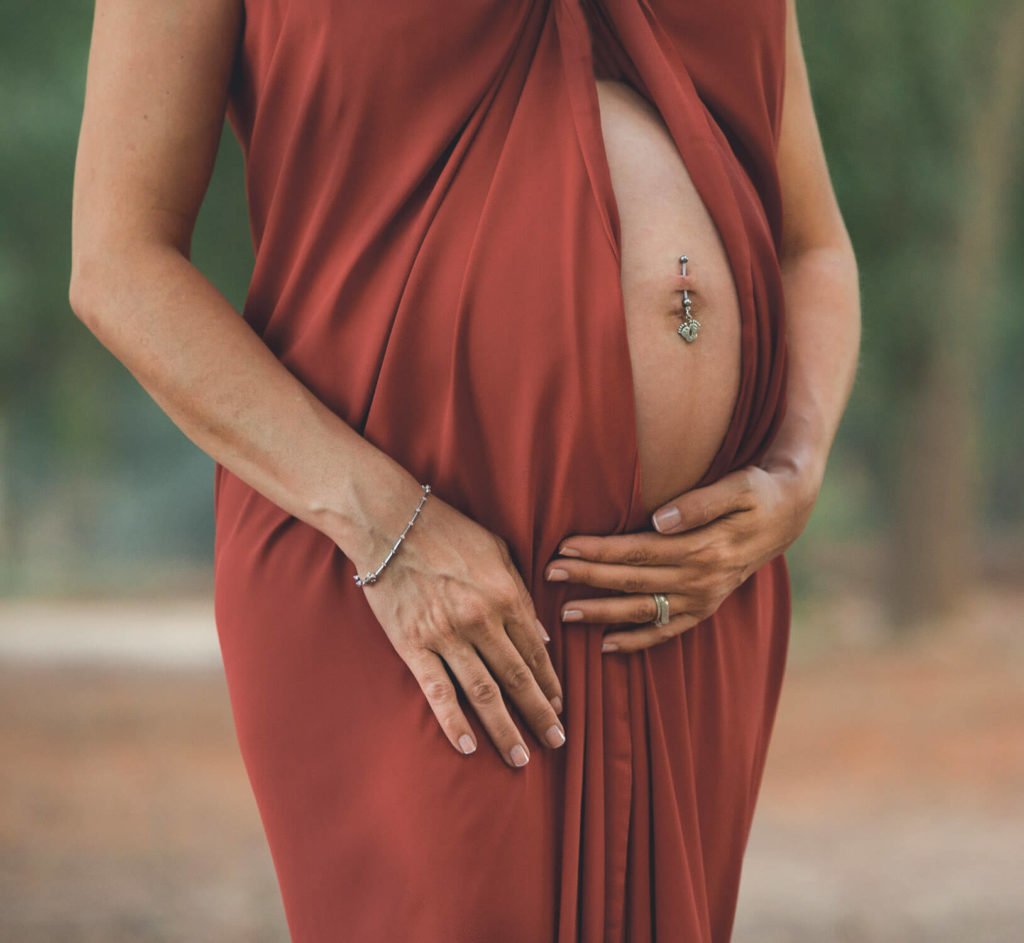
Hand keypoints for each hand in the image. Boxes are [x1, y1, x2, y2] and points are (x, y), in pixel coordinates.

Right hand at [355, 486, 565, 767]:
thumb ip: (523, 594)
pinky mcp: (413, 646)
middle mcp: (481, 621)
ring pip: (484, 693)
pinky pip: (437, 691)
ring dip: (505, 729)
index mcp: (506, 595)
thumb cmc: (447, 530)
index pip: (536, 651)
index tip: (560, 707)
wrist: (389, 522)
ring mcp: (446, 636)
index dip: (550, 683)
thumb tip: (543, 637)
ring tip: (520, 758)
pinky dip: (453, 721)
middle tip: (557, 741)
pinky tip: (467, 746)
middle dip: (539, 714)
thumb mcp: (498, 551)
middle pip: (517, 678)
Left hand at [544, 462, 819, 652]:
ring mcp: (704, 599)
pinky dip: (637, 642)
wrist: (789, 514)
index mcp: (705, 548)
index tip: (564, 547)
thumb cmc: (756, 492)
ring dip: (603, 614)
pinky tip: (606, 646)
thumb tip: (660, 519)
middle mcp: (702, 580)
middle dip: (588, 579)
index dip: (600, 551)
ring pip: (643, 611)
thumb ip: (699, 503)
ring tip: (565, 615)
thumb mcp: (738, 487)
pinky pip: (667, 632)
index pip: (639, 551)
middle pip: (633, 581)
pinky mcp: (706, 608)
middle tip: (548, 574)